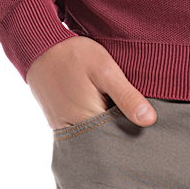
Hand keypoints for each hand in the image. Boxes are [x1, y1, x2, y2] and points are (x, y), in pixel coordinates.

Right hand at [26, 36, 156, 129]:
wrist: (40, 47)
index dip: (135, 130)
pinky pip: (82, 131)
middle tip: (134, 112)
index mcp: (88, 121)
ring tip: (117, 108)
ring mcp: (64, 129)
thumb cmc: (74, 55)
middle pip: (106, 140)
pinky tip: (101, 107)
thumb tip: (149, 121)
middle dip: (122, 130)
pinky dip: (94, 123)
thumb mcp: (106, 70)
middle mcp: (74, 132)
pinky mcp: (59, 123)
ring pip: (94, 137)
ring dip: (107, 126)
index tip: (147, 120)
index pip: (120, 138)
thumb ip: (126, 96)